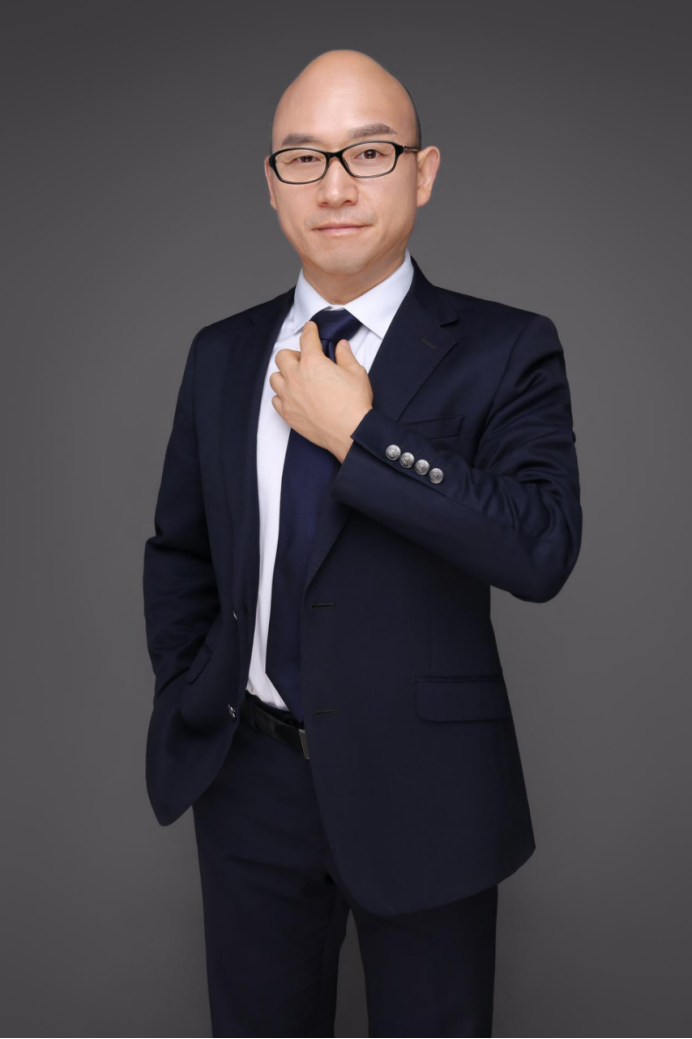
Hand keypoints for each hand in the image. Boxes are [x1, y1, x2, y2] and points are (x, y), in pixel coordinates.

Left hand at [269, 320, 372, 461]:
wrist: (350, 432)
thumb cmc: (354, 403)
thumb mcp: (356, 373)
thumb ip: (345, 356)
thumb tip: (342, 346)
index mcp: (313, 362)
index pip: (307, 339)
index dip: (309, 330)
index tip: (310, 328)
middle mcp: (296, 377)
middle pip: (282, 357)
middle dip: (293, 355)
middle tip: (305, 361)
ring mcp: (289, 396)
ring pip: (274, 378)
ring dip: (284, 375)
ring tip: (297, 379)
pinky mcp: (288, 414)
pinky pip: (275, 399)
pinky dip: (282, 395)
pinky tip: (293, 397)